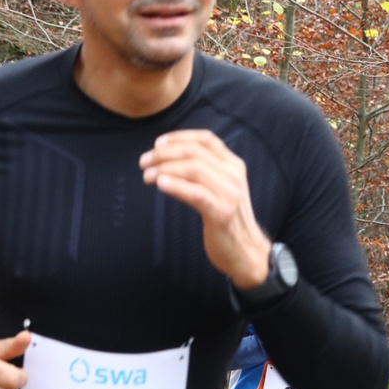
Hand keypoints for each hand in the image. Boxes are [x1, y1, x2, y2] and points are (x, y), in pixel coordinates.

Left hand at [140, 130, 270, 286]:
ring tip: (146, 175)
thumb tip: (169, 159)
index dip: (180, 137)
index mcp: (233, 165)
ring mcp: (230, 193)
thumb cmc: (224, 218)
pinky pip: (196, 193)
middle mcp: (234, 175)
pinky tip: (160, 184)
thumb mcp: (219, 189)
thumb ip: (203, 172)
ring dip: (165, 168)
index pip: (206, 140)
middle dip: (165, 154)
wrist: (245, 250)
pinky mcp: (221, 212)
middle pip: (195, 153)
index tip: (157, 144)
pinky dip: (176, 186)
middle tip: (143, 162)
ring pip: (195, 169)